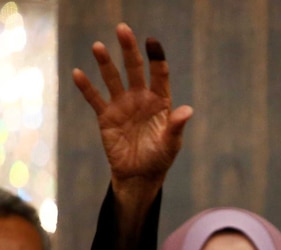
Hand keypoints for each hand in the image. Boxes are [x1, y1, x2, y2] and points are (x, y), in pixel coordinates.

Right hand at [73, 22, 191, 197]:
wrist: (139, 175)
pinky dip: (86, 87)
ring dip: (105, 63)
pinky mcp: (106, 116)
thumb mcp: (171, 144)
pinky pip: (94, 98)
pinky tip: (78, 73)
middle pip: (134, 69)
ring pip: (113, 78)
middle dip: (129, 50)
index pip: (159, 75)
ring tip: (98, 46)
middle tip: (123, 29)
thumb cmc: (160, 158)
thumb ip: (176, 126)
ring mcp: (122, 105)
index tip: (152, 41)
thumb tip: (187, 110)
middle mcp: (140, 98)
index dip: (156, 58)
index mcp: (160, 102)